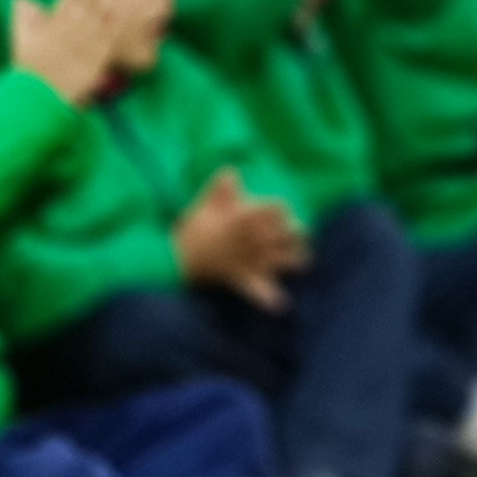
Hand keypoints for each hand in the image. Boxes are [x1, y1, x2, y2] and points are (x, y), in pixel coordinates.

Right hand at [9, 0, 130, 106]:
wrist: (40, 101)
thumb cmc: (30, 72)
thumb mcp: (21, 41)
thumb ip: (23, 17)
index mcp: (52, 25)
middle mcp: (69, 33)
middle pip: (90, 2)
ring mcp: (84, 47)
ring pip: (102, 17)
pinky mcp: (97, 61)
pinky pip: (110, 39)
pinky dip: (118, 23)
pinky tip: (126, 11)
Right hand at [174, 170, 306, 309]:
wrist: (176, 259)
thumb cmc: (193, 229)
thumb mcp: (205, 203)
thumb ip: (221, 187)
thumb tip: (232, 171)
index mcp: (244, 217)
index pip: (277, 207)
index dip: (283, 209)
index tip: (283, 210)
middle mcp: (253, 238)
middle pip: (289, 233)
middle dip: (297, 233)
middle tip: (298, 235)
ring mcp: (250, 260)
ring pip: (285, 260)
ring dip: (295, 260)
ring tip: (300, 260)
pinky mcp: (243, 279)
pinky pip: (260, 292)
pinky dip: (270, 300)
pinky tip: (280, 304)